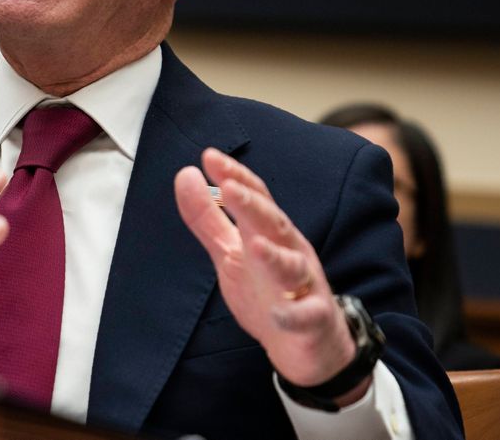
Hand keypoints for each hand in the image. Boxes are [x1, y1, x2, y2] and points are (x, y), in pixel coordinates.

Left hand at [175, 148, 368, 404]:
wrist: (305, 342)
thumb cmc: (266, 289)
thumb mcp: (230, 251)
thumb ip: (207, 217)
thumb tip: (186, 174)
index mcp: (270, 232)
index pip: (255, 197)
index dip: (235, 176)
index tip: (209, 157)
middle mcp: (290, 251)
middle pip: (274, 223)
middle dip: (253, 205)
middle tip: (228, 187)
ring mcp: (304, 285)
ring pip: (293, 267)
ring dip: (274, 256)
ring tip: (254, 245)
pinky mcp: (313, 320)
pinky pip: (306, 316)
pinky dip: (293, 314)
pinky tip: (278, 313)